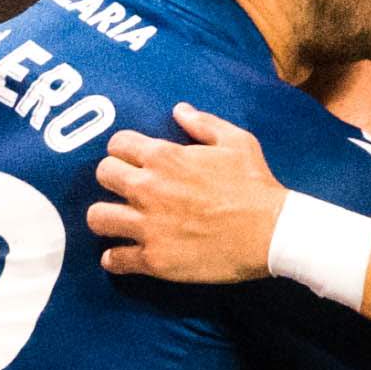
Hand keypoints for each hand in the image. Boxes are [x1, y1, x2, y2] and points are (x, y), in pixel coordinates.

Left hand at [91, 106, 287, 283]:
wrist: (273, 233)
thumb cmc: (256, 187)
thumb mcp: (237, 142)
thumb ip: (204, 123)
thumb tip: (180, 110)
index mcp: (164, 157)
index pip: (116, 145)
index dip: (125, 151)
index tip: (135, 161)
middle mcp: (147, 188)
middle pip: (102, 175)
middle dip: (114, 180)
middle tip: (129, 190)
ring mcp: (148, 226)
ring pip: (97, 217)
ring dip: (107, 218)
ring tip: (120, 222)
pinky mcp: (155, 259)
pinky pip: (115, 259)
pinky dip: (115, 258)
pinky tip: (123, 256)